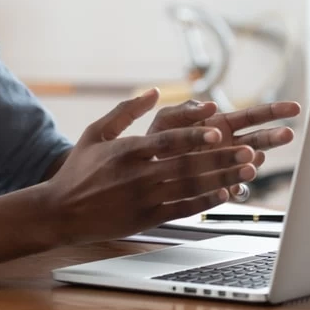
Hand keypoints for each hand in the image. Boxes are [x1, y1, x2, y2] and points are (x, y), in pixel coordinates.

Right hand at [39, 88, 259, 244]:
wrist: (60, 212)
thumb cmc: (78, 170)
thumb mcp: (95, 132)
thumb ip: (126, 111)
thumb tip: (154, 91)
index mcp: (127, 151)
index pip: (167, 140)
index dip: (195, 134)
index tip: (219, 128)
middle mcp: (138, 175)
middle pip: (187, 165)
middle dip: (221, 157)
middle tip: (248, 149)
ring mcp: (144, 198)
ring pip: (191, 187)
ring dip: (222, 178)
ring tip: (247, 170)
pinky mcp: (147, 218)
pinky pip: (183, 209)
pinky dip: (206, 201)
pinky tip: (225, 194)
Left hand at [145, 97, 300, 197]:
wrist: (143, 169)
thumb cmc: (157, 139)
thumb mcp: (168, 119)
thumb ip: (186, 110)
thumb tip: (212, 105)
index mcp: (221, 125)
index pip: (253, 116)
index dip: (274, 111)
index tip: (294, 108)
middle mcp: (228, 145)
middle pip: (259, 139)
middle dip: (274, 136)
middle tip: (288, 134)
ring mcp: (224, 167)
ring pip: (248, 165)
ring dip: (252, 163)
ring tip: (253, 162)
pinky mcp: (216, 187)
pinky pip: (232, 188)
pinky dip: (234, 187)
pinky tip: (234, 187)